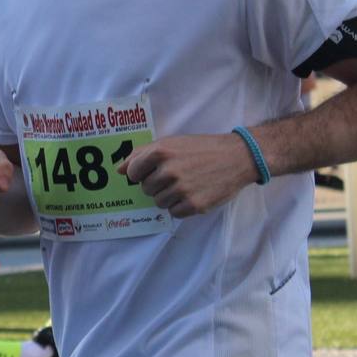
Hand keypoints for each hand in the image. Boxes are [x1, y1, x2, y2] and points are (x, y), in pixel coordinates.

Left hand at [117, 133, 259, 217]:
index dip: (140, 174)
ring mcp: (182, 189)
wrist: (238, 157)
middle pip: (146, 189)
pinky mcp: (194, 205)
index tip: (152, 171)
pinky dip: (181, 206)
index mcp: (161, 152)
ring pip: (159, 202)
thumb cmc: (201, 148)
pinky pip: (174, 212)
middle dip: (156, 185)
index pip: (132, 172)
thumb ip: (141, 154)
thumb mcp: (171, 143)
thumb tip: (118, 170)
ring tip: (185, 184)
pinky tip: (192, 194)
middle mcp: (169, 170)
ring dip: (168, 196)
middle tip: (175, 176)